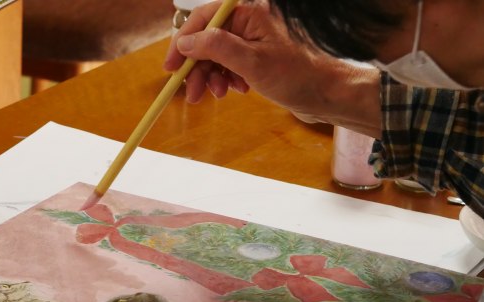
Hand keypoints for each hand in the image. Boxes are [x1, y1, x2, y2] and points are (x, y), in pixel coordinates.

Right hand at [163, 1, 378, 127]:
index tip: (170, 67)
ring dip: (211, 76)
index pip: (203, 19)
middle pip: (206, 39)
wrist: (325, 93)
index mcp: (248, 13)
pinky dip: (225, 78)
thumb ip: (216, 48)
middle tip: (192, 93)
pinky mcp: (256, 56)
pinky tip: (235, 89)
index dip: (182, 43)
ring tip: (217, 94)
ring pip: (216, 54)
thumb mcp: (251, 62)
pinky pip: (229, 64)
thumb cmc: (297, 75)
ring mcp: (253, 39)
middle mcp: (249, 21)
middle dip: (196, 67)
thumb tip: (185, 42)